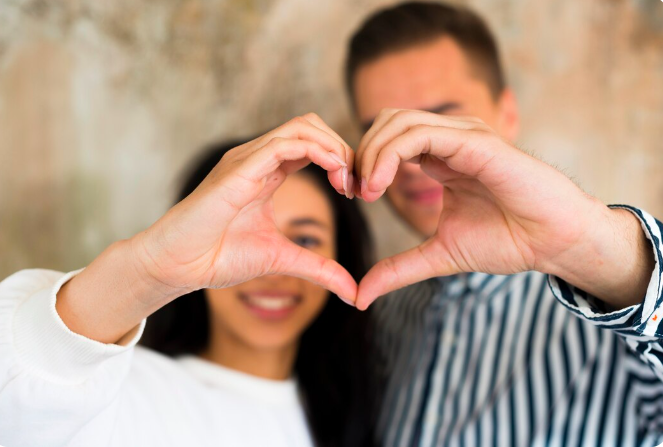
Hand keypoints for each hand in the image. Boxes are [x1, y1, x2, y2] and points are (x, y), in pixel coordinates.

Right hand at [134, 113, 356, 303]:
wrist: (178, 265)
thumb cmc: (217, 257)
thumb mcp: (283, 260)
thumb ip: (319, 269)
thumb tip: (354, 293)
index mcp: (266, 173)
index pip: (312, 146)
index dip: (341, 161)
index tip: (357, 192)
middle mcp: (257, 158)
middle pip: (311, 126)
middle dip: (343, 149)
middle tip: (358, 185)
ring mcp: (247, 158)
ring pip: (303, 127)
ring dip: (335, 148)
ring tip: (348, 181)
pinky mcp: (240, 167)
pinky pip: (286, 143)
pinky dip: (319, 152)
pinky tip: (335, 176)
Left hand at [353, 109, 652, 309]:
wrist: (555, 242)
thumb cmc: (508, 240)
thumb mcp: (438, 255)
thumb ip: (398, 269)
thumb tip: (359, 296)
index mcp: (440, 157)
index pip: (387, 139)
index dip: (362, 163)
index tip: (351, 195)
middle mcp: (450, 139)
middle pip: (386, 122)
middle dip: (361, 154)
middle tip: (352, 192)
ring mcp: (463, 136)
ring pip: (399, 122)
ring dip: (372, 153)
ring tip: (365, 192)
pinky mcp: (476, 141)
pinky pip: (422, 134)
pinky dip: (391, 154)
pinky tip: (380, 185)